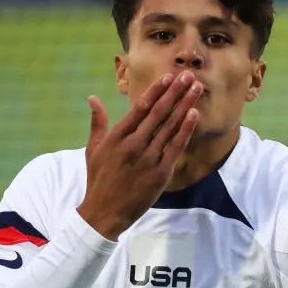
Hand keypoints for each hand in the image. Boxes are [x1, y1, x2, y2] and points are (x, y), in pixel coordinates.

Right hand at [77, 70, 203, 239]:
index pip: (140, 108)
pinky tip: (194, 114)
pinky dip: (185, 129)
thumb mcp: (93, 149)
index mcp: (117, 137)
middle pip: (159, 112)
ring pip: (170, 126)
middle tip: (188, 75)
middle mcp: (133, 144)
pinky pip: (176, 147)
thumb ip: (98, 123)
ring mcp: (148, 158)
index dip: (156, 91)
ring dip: (184, 105)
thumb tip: (93, 98)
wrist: (104, 213)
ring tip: (195, 88)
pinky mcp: (160, 173)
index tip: (168, 76)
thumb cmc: (99, 180)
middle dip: (175, 92)